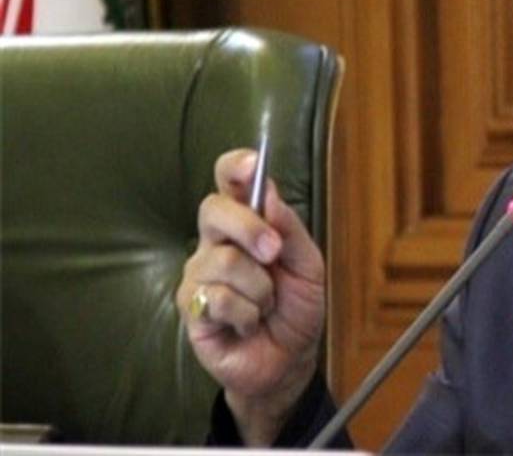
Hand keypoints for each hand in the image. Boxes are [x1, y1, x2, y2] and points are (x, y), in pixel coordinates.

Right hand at [176, 149, 325, 444]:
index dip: (236, 167)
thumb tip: (269, 194)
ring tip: (266, 305)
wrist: (288, 359)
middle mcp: (216, 241)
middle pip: (213, 209)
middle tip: (274, 252)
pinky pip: (217, 298)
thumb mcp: (308, 266)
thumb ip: (290, 230)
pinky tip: (249, 322)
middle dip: (249, 227)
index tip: (253, 165)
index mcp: (247, 222)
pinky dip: (246, 314)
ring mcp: (199, 273)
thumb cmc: (296, 307)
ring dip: (259, 288)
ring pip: (223, 260)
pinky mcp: (191, 306)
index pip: (229, 182)